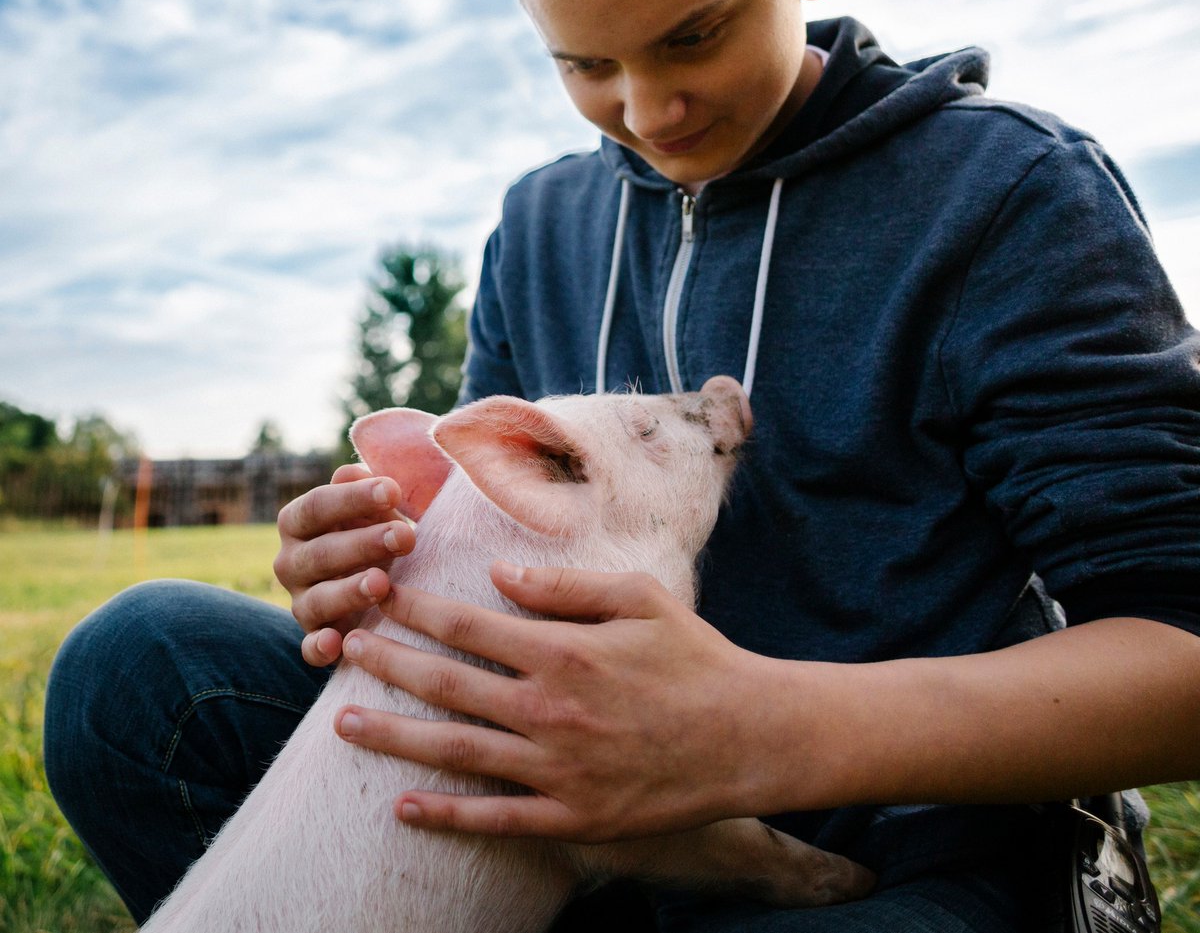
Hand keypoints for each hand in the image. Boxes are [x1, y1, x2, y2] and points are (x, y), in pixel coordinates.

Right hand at [275, 466, 415, 666]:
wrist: (376, 582)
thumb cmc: (375, 531)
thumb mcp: (374, 507)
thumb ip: (366, 489)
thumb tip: (355, 472)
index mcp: (298, 521)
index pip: (317, 506)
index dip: (353, 498)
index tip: (393, 490)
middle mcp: (290, 562)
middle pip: (321, 552)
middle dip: (364, 544)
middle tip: (405, 537)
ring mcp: (300, 603)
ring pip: (317, 599)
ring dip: (349, 592)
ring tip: (382, 583)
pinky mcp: (314, 639)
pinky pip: (309, 648)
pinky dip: (319, 648)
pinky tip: (337, 644)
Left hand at [333, 562, 780, 841]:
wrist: (748, 737)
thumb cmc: (695, 657)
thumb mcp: (640, 597)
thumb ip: (566, 585)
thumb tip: (500, 573)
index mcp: (564, 651)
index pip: (469, 625)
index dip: (416, 610)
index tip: (379, 595)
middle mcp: (549, 710)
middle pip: (447, 685)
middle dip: (387, 664)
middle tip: (341, 649)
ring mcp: (558, 769)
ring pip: (456, 753)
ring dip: (394, 738)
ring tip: (341, 724)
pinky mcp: (572, 817)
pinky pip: (496, 820)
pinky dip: (446, 816)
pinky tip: (403, 807)